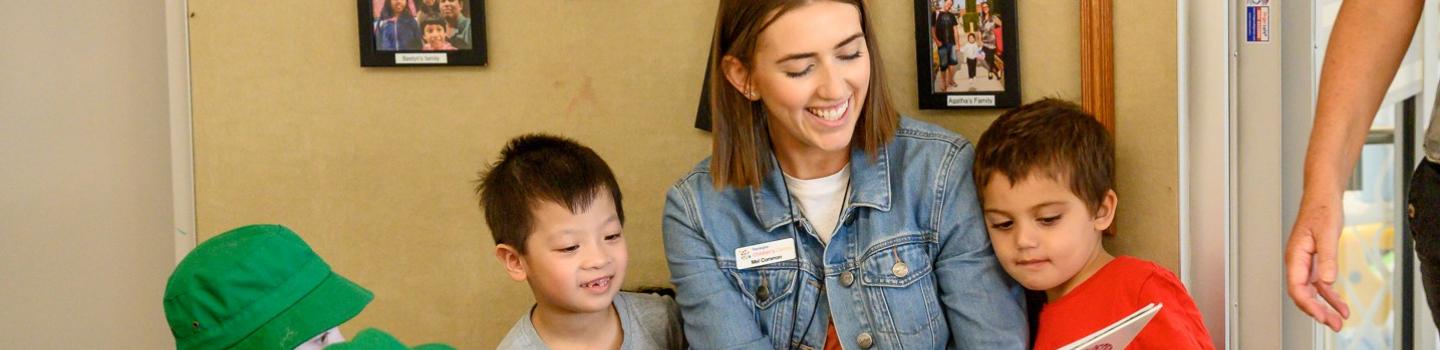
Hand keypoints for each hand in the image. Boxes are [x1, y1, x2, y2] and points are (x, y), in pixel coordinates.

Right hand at [1285, 194, 1350, 331]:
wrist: (1323, 198)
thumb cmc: (1321, 210)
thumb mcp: (1327, 234)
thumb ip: (1327, 258)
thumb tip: (1327, 281)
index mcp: (1295, 257)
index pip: (1297, 288)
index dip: (1309, 305)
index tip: (1322, 316)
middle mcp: (1297, 263)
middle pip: (1303, 294)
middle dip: (1317, 311)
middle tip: (1333, 324)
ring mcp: (1306, 264)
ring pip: (1312, 292)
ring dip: (1325, 306)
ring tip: (1338, 319)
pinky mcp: (1315, 262)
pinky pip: (1320, 284)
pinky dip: (1330, 295)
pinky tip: (1340, 304)